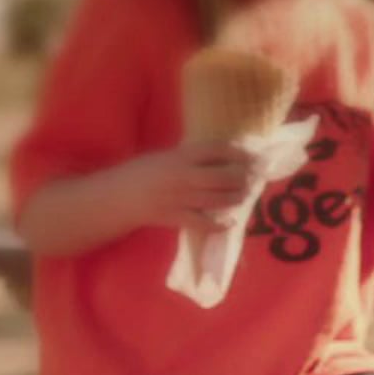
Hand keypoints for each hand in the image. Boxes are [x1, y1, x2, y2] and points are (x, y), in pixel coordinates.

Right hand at [120, 142, 254, 232]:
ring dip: (236, 198)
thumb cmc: (143, 172)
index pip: (217, 150)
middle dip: (243, 177)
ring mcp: (180, 198)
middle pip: (223, 176)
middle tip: (255, 178)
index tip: (253, 155)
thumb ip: (191, 157)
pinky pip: (202, 223)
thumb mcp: (166, 157)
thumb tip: (224, 157)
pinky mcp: (175, 217)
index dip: (239, 152)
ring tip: (245, 195)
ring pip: (217, 199)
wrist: (118, 196)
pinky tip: (230, 222)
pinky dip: (219, 224)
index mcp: (180, 156)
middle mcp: (183, 175)